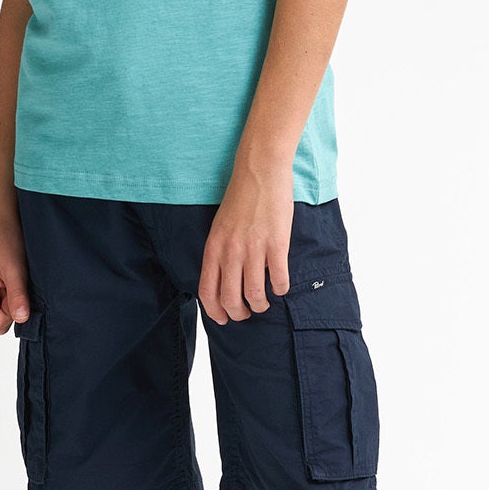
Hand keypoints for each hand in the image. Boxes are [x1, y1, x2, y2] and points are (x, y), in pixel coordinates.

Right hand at [0, 206, 31, 332]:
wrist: (0, 217)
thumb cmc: (5, 238)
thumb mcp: (16, 271)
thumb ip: (17, 298)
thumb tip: (22, 319)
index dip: (9, 315)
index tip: (15, 292)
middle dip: (10, 308)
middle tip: (15, 282)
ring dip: (9, 299)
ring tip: (12, 276)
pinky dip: (7, 293)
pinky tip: (10, 276)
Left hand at [199, 163, 293, 323]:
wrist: (260, 170)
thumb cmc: (241, 197)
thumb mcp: (220, 226)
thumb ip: (221, 252)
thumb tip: (227, 279)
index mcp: (214, 247)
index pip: (207, 291)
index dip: (214, 312)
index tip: (223, 319)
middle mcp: (231, 251)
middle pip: (230, 299)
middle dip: (239, 314)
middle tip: (247, 312)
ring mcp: (254, 249)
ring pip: (255, 295)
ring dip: (261, 305)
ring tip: (265, 302)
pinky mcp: (277, 244)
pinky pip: (279, 279)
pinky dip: (281, 288)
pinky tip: (281, 285)